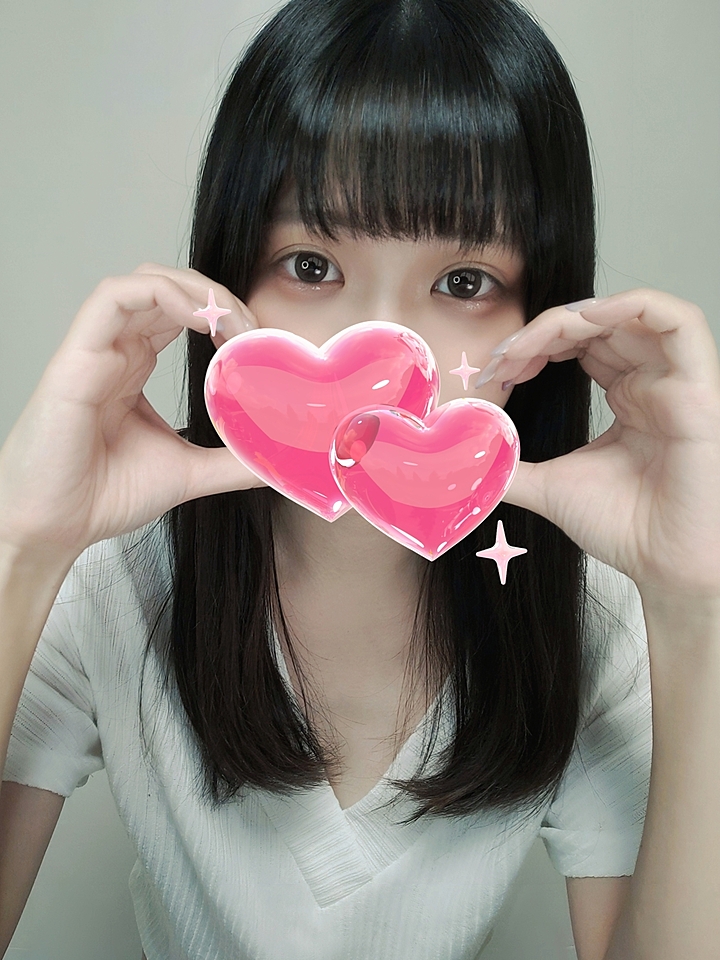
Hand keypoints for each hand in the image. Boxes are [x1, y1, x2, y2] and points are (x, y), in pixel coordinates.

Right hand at [0, 263, 264, 565]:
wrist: (56, 528)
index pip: (183, 313)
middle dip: (219, 297)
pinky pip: (113, 297)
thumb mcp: (188, 472)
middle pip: (170, 288)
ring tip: (231, 322)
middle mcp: (116, 350)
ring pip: (145, 280)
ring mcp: (96, 349)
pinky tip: (198, 319)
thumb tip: (275, 460)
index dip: (224, 315)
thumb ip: (230, 461)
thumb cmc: (104, 496)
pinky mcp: (76, 357)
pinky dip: (161, 293)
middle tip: (253, 329)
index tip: (260, 343)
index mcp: (135, 365)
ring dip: (197, 290)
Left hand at [483, 289, 719, 597]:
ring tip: (529, 344)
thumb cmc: (627, 529)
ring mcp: (677, 381)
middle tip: (498, 361)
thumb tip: (462, 460)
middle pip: (599, 323)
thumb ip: (510, 467)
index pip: (579, 344)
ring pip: (631, 312)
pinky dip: (630, 304)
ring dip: (573, 317)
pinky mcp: (699, 388)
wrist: (665, 568)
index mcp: (628, 396)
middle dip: (540, 332)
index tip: (490, 373)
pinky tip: (581, 320)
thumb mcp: (550, 487)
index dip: (531, 345)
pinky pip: (680, 320)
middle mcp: (654, 381)